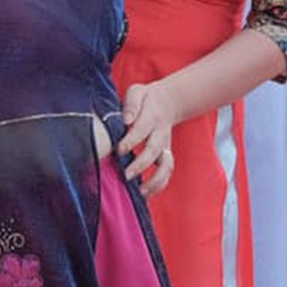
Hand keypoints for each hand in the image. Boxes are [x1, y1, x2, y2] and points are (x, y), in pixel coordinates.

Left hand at [117, 80, 178, 197]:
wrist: (168, 102)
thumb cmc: (146, 99)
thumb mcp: (137, 92)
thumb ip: (131, 104)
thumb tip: (126, 120)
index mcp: (151, 117)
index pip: (141, 130)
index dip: (131, 141)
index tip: (118, 150)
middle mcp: (160, 134)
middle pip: (154, 150)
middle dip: (140, 164)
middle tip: (125, 175)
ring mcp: (165, 146)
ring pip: (166, 165)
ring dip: (154, 181)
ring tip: (139, 192)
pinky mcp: (166, 155)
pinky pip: (167, 172)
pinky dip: (159, 185)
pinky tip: (145, 195)